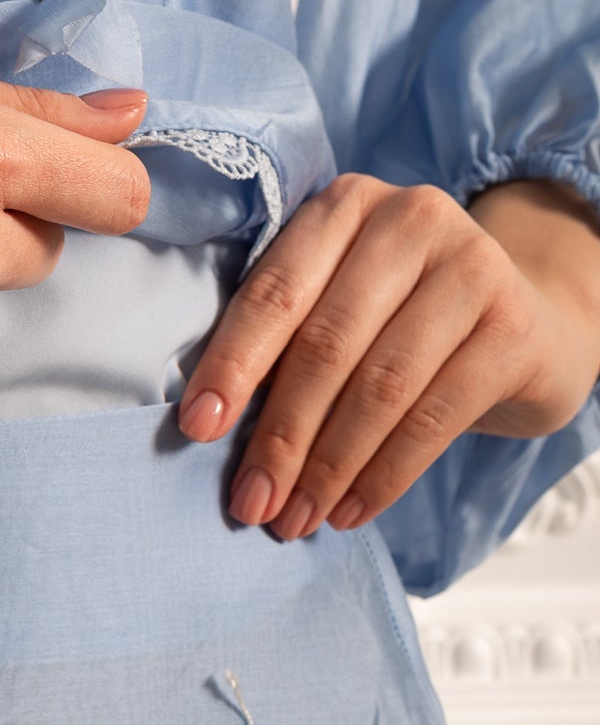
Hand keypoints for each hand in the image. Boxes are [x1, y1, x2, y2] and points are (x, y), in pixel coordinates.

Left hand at [176, 174, 599, 538]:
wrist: (526, 328)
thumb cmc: (403, 323)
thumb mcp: (341, 304)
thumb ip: (285, 340)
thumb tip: (210, 430)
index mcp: (345, 206)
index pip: (275, 290)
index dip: (232, 364)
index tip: (197, 430)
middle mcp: (411, 219)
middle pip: (326, 343)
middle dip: (280, 435)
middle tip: (252, 502)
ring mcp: (472, 266)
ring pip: (380, 385)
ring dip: (329, 467)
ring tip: (297, 518)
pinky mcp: (513, 326)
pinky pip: (434, 416)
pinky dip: (385, 475)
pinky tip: (351, 512)